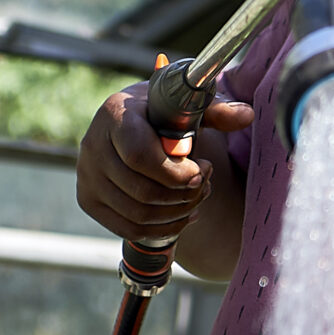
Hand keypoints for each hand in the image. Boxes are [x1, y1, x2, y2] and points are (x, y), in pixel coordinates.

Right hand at [75, 82, 254, 243]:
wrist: (134, 121)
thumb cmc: (166, 112)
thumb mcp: (189, 105)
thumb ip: (218, 110)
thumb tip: (247, 115)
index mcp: (115, 114)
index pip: (139, 155)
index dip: (175, 172)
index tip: (204, 170)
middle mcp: (92, 145)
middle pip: (142, 191)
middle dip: (184, 194)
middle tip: (207, 181)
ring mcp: (86, 176)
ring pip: (138, 214)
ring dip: (178, 212)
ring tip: (198, 195)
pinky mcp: (88, 200)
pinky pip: (129, 229)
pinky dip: (163, 228)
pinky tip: (184, 213)